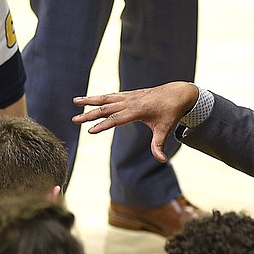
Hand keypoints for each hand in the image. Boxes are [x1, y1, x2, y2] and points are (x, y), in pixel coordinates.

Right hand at [72, 82, 199, 161]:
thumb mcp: (165, 129)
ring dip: (90, 100)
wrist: (178, 93)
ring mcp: (130, 96)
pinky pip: (112, 95)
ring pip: (106, 99)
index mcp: (138, 110)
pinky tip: (91, 99)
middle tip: (75, 120)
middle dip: (89, 115)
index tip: (90, 131)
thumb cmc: (171, 112)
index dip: (102, 125)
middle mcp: (131, 101)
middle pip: (106, 108)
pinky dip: (100, 97)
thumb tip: (161, 160)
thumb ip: (159, 145)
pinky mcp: (130, 94)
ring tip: (75, 101)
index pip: (116, 119)